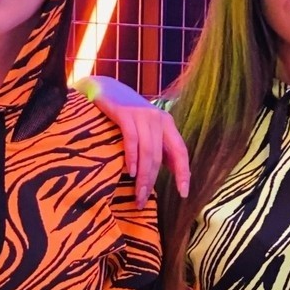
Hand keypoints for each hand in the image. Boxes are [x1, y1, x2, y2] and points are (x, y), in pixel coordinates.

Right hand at [74, 76, 190, 206]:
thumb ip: (160, 147)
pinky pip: (131, 139)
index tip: (183, 193)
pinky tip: (129, 172)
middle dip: (151, 181)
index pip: (181, 151)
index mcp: (167, 124)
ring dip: (142, 176)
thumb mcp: (148, 130)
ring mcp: (141, 115)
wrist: (105, 88)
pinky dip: (131, 157)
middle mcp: (158, 118)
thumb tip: (174, 170)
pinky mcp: (124, 113)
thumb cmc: (128, 114)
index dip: (183, 173)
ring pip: (147, 151)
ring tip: (137, 194)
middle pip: (160, 156)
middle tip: (142, 200)